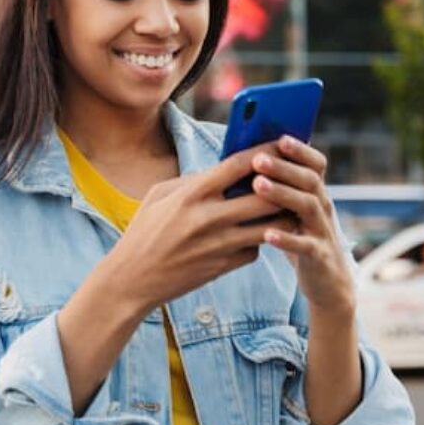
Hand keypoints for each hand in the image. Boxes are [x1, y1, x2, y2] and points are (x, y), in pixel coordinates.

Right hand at [102, 143, 296, 312]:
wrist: (132, 279)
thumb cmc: (143, 232)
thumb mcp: (158, 195)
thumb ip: (192, 180)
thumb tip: (223, 171)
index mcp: (191, 194)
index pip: (238, 165)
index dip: (265, 152)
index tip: (280, 145)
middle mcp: (208, 218)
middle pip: (266, 197)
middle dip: (283, 187)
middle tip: (291, 181)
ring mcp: (219, 244)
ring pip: (271, 227)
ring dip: (281, 216)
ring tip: (285, 207)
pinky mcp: (224, 266)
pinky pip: (255, 250)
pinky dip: (258, 241)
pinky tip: (255, 235)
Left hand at [251, 136, 355, 316]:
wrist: (328, 282)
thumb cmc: (298, 236)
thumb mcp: (290, 210)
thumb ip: (276, 187)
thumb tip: (241, 159)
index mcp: (314, 192)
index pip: (316, 165)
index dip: (301, 151)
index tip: (280, 137)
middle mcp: (322, 207)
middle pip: (309, 180)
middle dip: (284, 167)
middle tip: (258, 159)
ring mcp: (322, 231)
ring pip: (308, 206)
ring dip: (283, 194)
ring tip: (258, 185)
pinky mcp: (319, 256)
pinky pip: (305, 246)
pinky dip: (287, 238)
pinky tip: (267, 233)